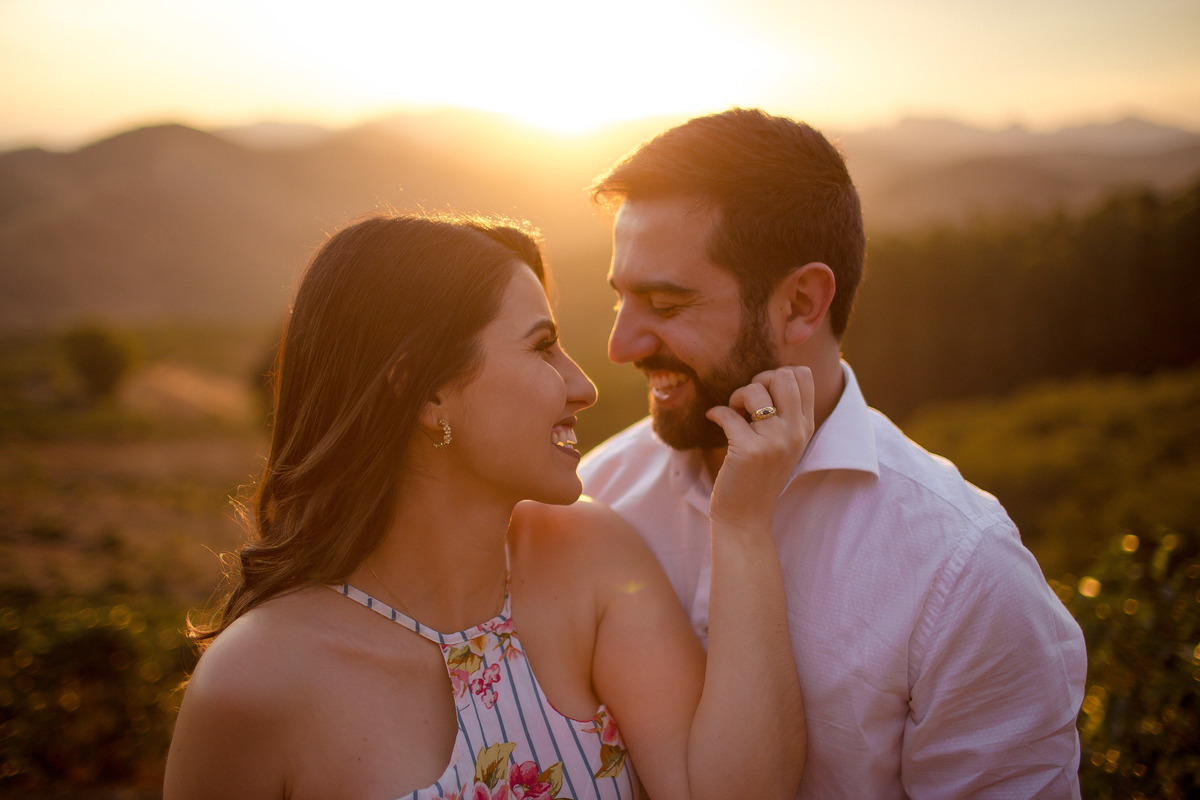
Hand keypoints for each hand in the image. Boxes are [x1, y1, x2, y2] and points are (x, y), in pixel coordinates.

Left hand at [705, 366, 815, 531]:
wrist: (746, 518)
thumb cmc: (758, 477)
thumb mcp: (782, 444)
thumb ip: (783, 414)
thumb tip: (766, 376)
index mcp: (805, 427)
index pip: (803, 376)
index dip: (778, 374)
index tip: (763, 393)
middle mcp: (794, 432)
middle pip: (782, 376)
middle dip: (758, 380)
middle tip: (746, 401)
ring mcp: (774, 442)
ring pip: (755, 390)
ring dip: (736, 396)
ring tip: (732, 413)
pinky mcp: (748, 451)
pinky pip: (728, 413)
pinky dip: (716, 412)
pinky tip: (713, 419)